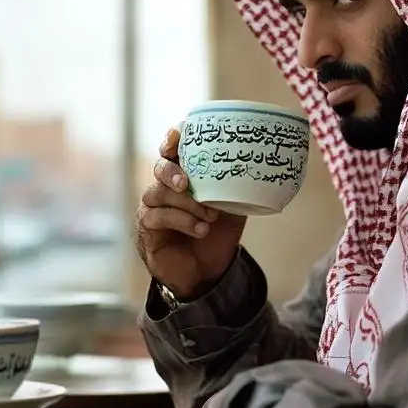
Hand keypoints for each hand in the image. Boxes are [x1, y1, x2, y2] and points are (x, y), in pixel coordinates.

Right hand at [137, 124, 245, 300]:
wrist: (208, 271)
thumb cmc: (218, 232)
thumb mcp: (232, 205)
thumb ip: (236, 185)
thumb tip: (259, 164)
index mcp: (184, 176)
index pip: (172, 150)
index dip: (171, 139)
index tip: (178, 135)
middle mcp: (164, 188)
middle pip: (160, 168)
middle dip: (173, 172)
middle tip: (188, 183)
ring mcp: (152, 208)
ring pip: (158, 193)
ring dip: (187, 203)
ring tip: (211, 216)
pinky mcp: (147, 230)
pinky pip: (156, 218)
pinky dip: (181, 221)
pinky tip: (201, 229)